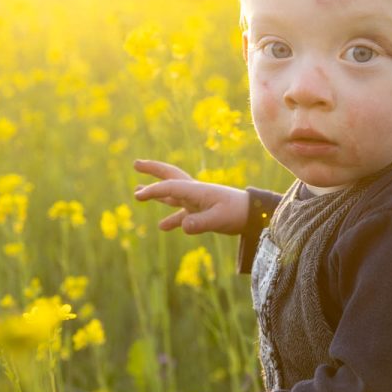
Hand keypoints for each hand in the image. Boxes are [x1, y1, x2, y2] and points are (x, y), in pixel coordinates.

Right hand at [133, 159, 248, 234]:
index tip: (139, 195)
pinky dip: (171, 219)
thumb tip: (184, 226)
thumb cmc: (238, 213)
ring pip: (172, 195)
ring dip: (156, 193)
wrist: (255, 214)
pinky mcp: (202, 213)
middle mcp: (194, 193)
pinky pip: (181, 214)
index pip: (170, 188)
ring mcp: (197, 202)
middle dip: (153, 170)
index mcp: (197, 191)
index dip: (153, 191)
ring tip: (137, 191)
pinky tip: (162, 227)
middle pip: (169, 177)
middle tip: (136, 164)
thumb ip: (201, 223)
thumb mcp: (219, 219)